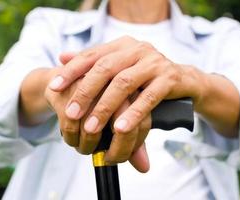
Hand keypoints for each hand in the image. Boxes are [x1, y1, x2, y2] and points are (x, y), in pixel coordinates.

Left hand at [49, 36, 202, 168]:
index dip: (71, 70)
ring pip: (124, 83)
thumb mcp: (120, 67)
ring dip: (105, 107)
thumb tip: (62, 57)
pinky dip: (133, 113)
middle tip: (70, 113)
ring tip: (91, 127)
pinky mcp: (169, 78)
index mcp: (122, 45)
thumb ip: (94, 63)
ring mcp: (154, 62)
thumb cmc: (146, 77)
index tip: (54, 86)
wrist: (185, 80)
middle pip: (105, 68)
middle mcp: (137, 49)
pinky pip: (148, 97)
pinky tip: (120, 129)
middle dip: (85, 91)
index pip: (92, 55)